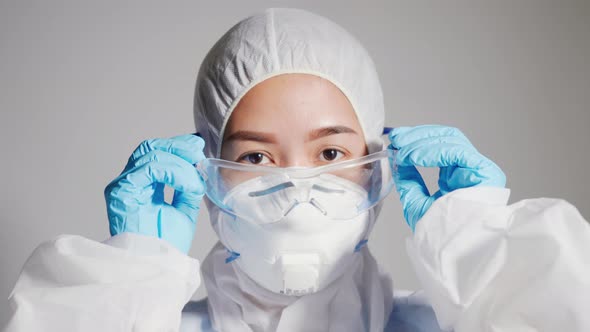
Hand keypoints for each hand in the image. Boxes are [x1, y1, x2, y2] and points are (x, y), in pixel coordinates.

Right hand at [104, 134, 205, 252]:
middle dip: (178, 147)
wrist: (157, 265)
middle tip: (198, 154)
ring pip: (152, 155)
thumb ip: (188, 185)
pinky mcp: (121, 191)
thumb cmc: (166, 244)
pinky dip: (173, 172)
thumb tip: (197, 163)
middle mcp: (131, 182)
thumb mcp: (185, 208)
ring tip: (195, 180)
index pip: (156, 154)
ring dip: (181, 164)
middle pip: (151, 148)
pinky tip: (187, 185)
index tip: (198, 147)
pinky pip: (150, 169)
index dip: (177, 146)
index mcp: (144, 185)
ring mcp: (124, 185)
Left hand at [389, 125, 505, 230]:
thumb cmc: (441, 236)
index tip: (396, 139)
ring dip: (421, 143)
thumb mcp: (417, 203)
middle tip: (397, 138)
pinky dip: (432, 151)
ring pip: (451, 141)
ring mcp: (479, 170)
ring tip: (402, 152)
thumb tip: (398, 159)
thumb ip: (409, 180)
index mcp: (456, 177)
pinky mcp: (486, 172)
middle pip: (445, 138)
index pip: (439, 146)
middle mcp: (469, 170)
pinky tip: (414, 157)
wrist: (456, 254)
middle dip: (418, 136)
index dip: (416, 139)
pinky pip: (457, 152)